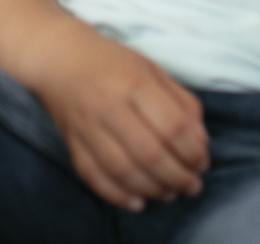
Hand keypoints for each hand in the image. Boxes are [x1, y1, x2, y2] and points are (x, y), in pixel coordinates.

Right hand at [33, 31, 208, 210]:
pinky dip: (117, 196)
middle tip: (193, 186)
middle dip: (178, 178)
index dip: (193, 152)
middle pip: (150, 154)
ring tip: (171, 193)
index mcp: (134, 83)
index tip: (202, 162)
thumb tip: (201, 142)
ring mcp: (88, 128)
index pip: (172, 127)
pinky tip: (138, 202)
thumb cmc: (111, 62)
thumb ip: (181, 102)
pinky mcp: (72, 144)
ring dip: (153, 190)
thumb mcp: (152, 69)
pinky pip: (94, 177)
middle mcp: (109, 107)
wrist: (57, 57)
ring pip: (124, 171)